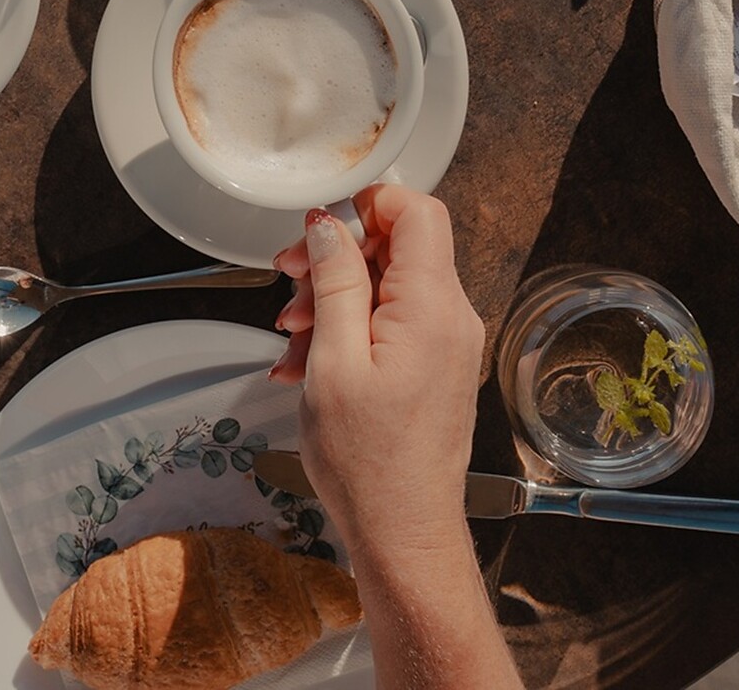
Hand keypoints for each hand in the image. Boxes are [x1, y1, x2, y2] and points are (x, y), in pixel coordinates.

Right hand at [270, 187, 485, 553]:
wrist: (403, 532)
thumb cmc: (369, 463)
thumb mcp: (334, 362)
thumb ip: (335, 283)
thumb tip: (328, 227)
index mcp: (432, 307)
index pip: (418, 211)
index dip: (366, 205)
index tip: (319, 227)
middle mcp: (451, 318)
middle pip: (396, 247)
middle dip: (335, 259)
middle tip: (287, 284)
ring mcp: (446, 343)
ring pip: (386, 288)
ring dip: (333, 301)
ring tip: (292, 342)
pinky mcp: (435, 367)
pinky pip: (391, 325)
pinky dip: (349, 333)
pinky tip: (309, 365)